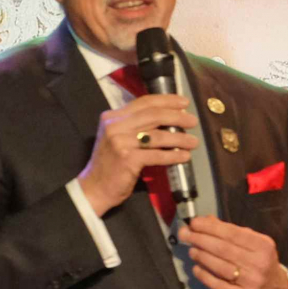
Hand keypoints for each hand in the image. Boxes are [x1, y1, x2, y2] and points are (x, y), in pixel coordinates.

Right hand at [77, 93, 196, 214]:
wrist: (94, 188)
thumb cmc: (110, 164)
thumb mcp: (118, 138)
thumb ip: (136, 126)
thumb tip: (168, 119)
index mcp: (113, 117)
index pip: (144, 102)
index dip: (166, 100)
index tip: (184, 103)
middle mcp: (115, 126)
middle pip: (153, 115)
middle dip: (177, 117)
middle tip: (193, 121)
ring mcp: (120, 142)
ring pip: (157, 136)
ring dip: (179, 138)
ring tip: (193, 142)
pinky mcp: (127, 159)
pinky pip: (156, 155)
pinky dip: (173, 156)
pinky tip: (184, 157)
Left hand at [179, 216, 287, 288]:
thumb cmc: (261, 263)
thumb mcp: (254, 244)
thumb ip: (232, 232)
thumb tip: (206, 221)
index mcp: (263, 245)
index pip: (232, 233)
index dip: (210, 227)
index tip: (194, 223)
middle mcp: (259, 263)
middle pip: (224, 249)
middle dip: (201, 239)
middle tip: (185, 235)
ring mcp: (251, 282)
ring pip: (220, 266)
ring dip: (202, 256)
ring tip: (191, 250)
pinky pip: (219, 285)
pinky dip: (205, 276)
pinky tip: (196, 268)